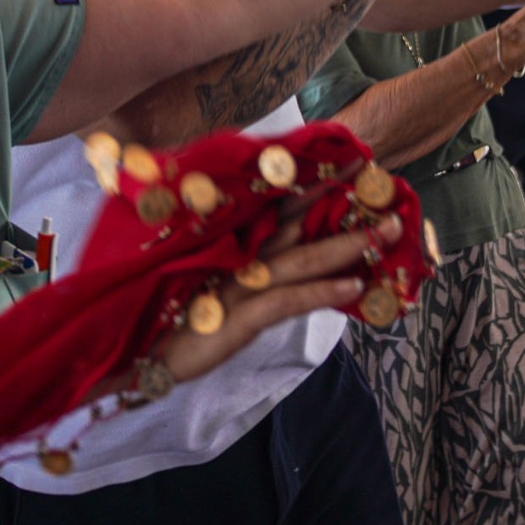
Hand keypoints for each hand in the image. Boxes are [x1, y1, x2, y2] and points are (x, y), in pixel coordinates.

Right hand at [156, 209, 403, 384]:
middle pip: (297, 224)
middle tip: (384, 189)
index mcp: (232, 244)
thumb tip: (283, 246)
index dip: (316, 186)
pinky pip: (286, 300)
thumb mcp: (213, 285)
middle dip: (343, 206)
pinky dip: (320, 292)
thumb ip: (241, 262)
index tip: (351, 167)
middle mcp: (237, 256)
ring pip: (301, 259)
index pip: (280, 207)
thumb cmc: (174, 321)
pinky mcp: (237, 319)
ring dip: (346, 246)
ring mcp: (238, 285)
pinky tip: (352, 286)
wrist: (139, 357)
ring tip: (384, 234)